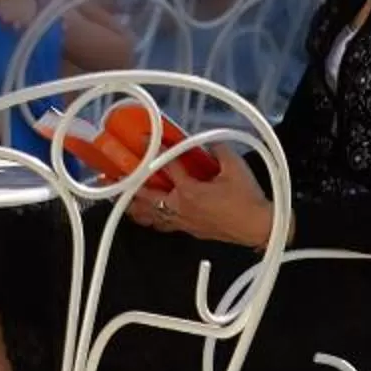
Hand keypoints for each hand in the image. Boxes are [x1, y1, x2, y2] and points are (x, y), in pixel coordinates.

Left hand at [128, 142, 271, 248]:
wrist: (261, 228)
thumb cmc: (249, 200)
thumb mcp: (236, 167)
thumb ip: (219, 149)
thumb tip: (209, 140)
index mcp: (189, 191)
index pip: (166, 166)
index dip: (153, 151)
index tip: (139, 140)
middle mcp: (180, 207)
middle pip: (144, 195)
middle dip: (125, 184)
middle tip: (109, 176)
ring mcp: (182, 220)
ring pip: (149, 214)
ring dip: (131, 205)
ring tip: (116, 197)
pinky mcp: (188, 229)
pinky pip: (161, 224)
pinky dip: (149, 218)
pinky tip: (143, 215)